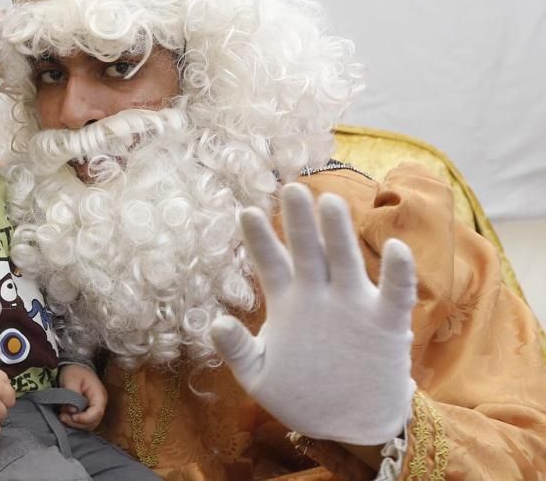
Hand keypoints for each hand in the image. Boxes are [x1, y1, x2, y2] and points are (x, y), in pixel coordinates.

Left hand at [58, 363, 106, 430]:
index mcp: (99, 395)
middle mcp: (99, 404)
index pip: (97, 412)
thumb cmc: (74, 372)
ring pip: (88, 425)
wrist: (74, 368)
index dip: (85, 418)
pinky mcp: (88, 411)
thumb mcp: (71, 379)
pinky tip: (65, 416)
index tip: (72, 417)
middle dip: (77, 423)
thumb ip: (72, 394)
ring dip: (75, 424)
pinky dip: (75, 423)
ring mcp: (94, 409)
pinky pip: (84, 422)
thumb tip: (72, 410)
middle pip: (93, 421)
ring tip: (62, 416)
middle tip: (63, 417)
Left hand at [209, 183, 415, 445]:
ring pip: (345, 261)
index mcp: (288, 302)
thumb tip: (215, 322)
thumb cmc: (303, 396)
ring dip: (338, 234)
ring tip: (330, 203)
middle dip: (298, 222)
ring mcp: (353, 304)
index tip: (246, 211)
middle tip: (291, 188)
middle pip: (307, 251)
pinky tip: (396, 249)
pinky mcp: (385, 323)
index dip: (259, 239)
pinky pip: (395, 294)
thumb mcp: (261, 376)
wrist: (351, 426)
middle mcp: (319, 295)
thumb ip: (238, 350)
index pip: (270, 263)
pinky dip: (398, 273)